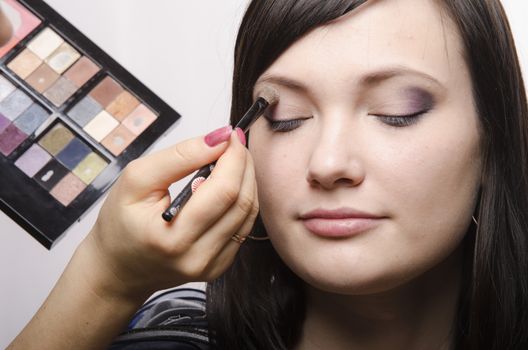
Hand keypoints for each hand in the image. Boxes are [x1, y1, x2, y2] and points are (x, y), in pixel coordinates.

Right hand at [81, 127, 257, 301]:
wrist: (118, 268)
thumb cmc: (121, 223)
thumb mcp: (137, 180)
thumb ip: (179, 157)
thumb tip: (219, 139)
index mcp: (173, 238)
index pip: (223, 191)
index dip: (233, 157)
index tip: (229, 134)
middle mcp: (198, 257)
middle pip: (242, 201)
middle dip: (243, 164)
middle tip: (233, 142)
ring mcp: (212, 265)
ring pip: (248, 213)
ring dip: (246, 179)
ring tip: (231, 159)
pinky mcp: (220, 266)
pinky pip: (244, 226)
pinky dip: (242, 199)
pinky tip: (229, 184)